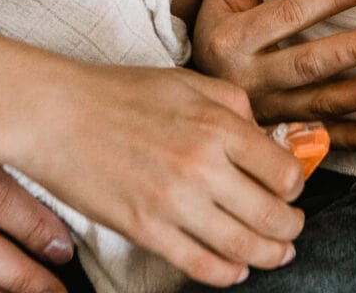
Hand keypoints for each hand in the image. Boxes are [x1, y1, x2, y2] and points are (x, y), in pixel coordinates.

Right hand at [0, 37, 303, 287]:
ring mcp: (174, 203)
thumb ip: (235, 106)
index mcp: (219, 126)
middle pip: (271, 216)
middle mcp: (203, 167)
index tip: (290, 187)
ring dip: (269, 256)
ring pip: (242, 247)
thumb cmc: (125, 92)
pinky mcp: (145, 230)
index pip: (284, 172)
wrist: (60, 115)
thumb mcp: (191, 82)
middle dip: (291, 228)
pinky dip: (226, 274)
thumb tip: (267, 138)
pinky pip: (199, 265)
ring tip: (277, 254)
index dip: (295, 185)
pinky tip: (235, 270)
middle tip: (293, 228)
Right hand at [193, 0, 355, 149]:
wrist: (194, 91)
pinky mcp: (279, 136)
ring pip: (320, 105)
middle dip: (354, 51)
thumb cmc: (219, 23)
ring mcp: (266, 113)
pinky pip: (321, 141)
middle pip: (309, 64)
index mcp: (233, 39)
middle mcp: (249, 80)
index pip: (288, 15)